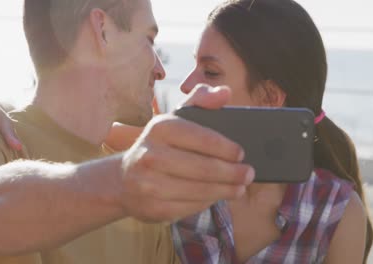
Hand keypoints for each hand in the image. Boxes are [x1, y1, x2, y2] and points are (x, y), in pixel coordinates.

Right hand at [119, 85, 254, 221]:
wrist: (124, 180)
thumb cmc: (158, 146)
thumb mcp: (174, 119)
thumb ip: (200, 101)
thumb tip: (225, 92)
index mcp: (160, 128)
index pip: (202, 138)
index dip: (226, 148)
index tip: (241, 153)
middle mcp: (151, 155)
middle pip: (204, 168)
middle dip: (232, 172)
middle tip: (248, 174)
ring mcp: (149, 184)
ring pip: (200, 190)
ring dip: (225, 190)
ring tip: (239, 187)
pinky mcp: (153, 208)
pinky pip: (190, 207)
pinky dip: (208, 202)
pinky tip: (217, 196)